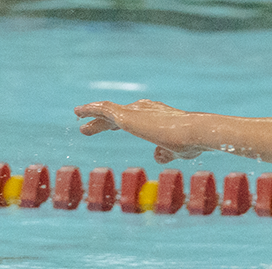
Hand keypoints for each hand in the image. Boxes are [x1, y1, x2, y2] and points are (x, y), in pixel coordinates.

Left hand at [74, 99, 204, 162]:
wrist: (193, 133)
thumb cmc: (191, 142)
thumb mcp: (177, 151)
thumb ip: (165, 152)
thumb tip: (157, 156)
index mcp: (156, 115)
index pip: (133, 117)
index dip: (119, 122)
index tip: (110, 126)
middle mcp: (145, 108)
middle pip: (117, 113)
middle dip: (102, 120)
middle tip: (87, 126)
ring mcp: (135, 110)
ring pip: (108, 111)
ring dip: (93, 115)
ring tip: (78, 116)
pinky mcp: (126, 116)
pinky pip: (103, 109)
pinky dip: (90, 110)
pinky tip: (79, 112)